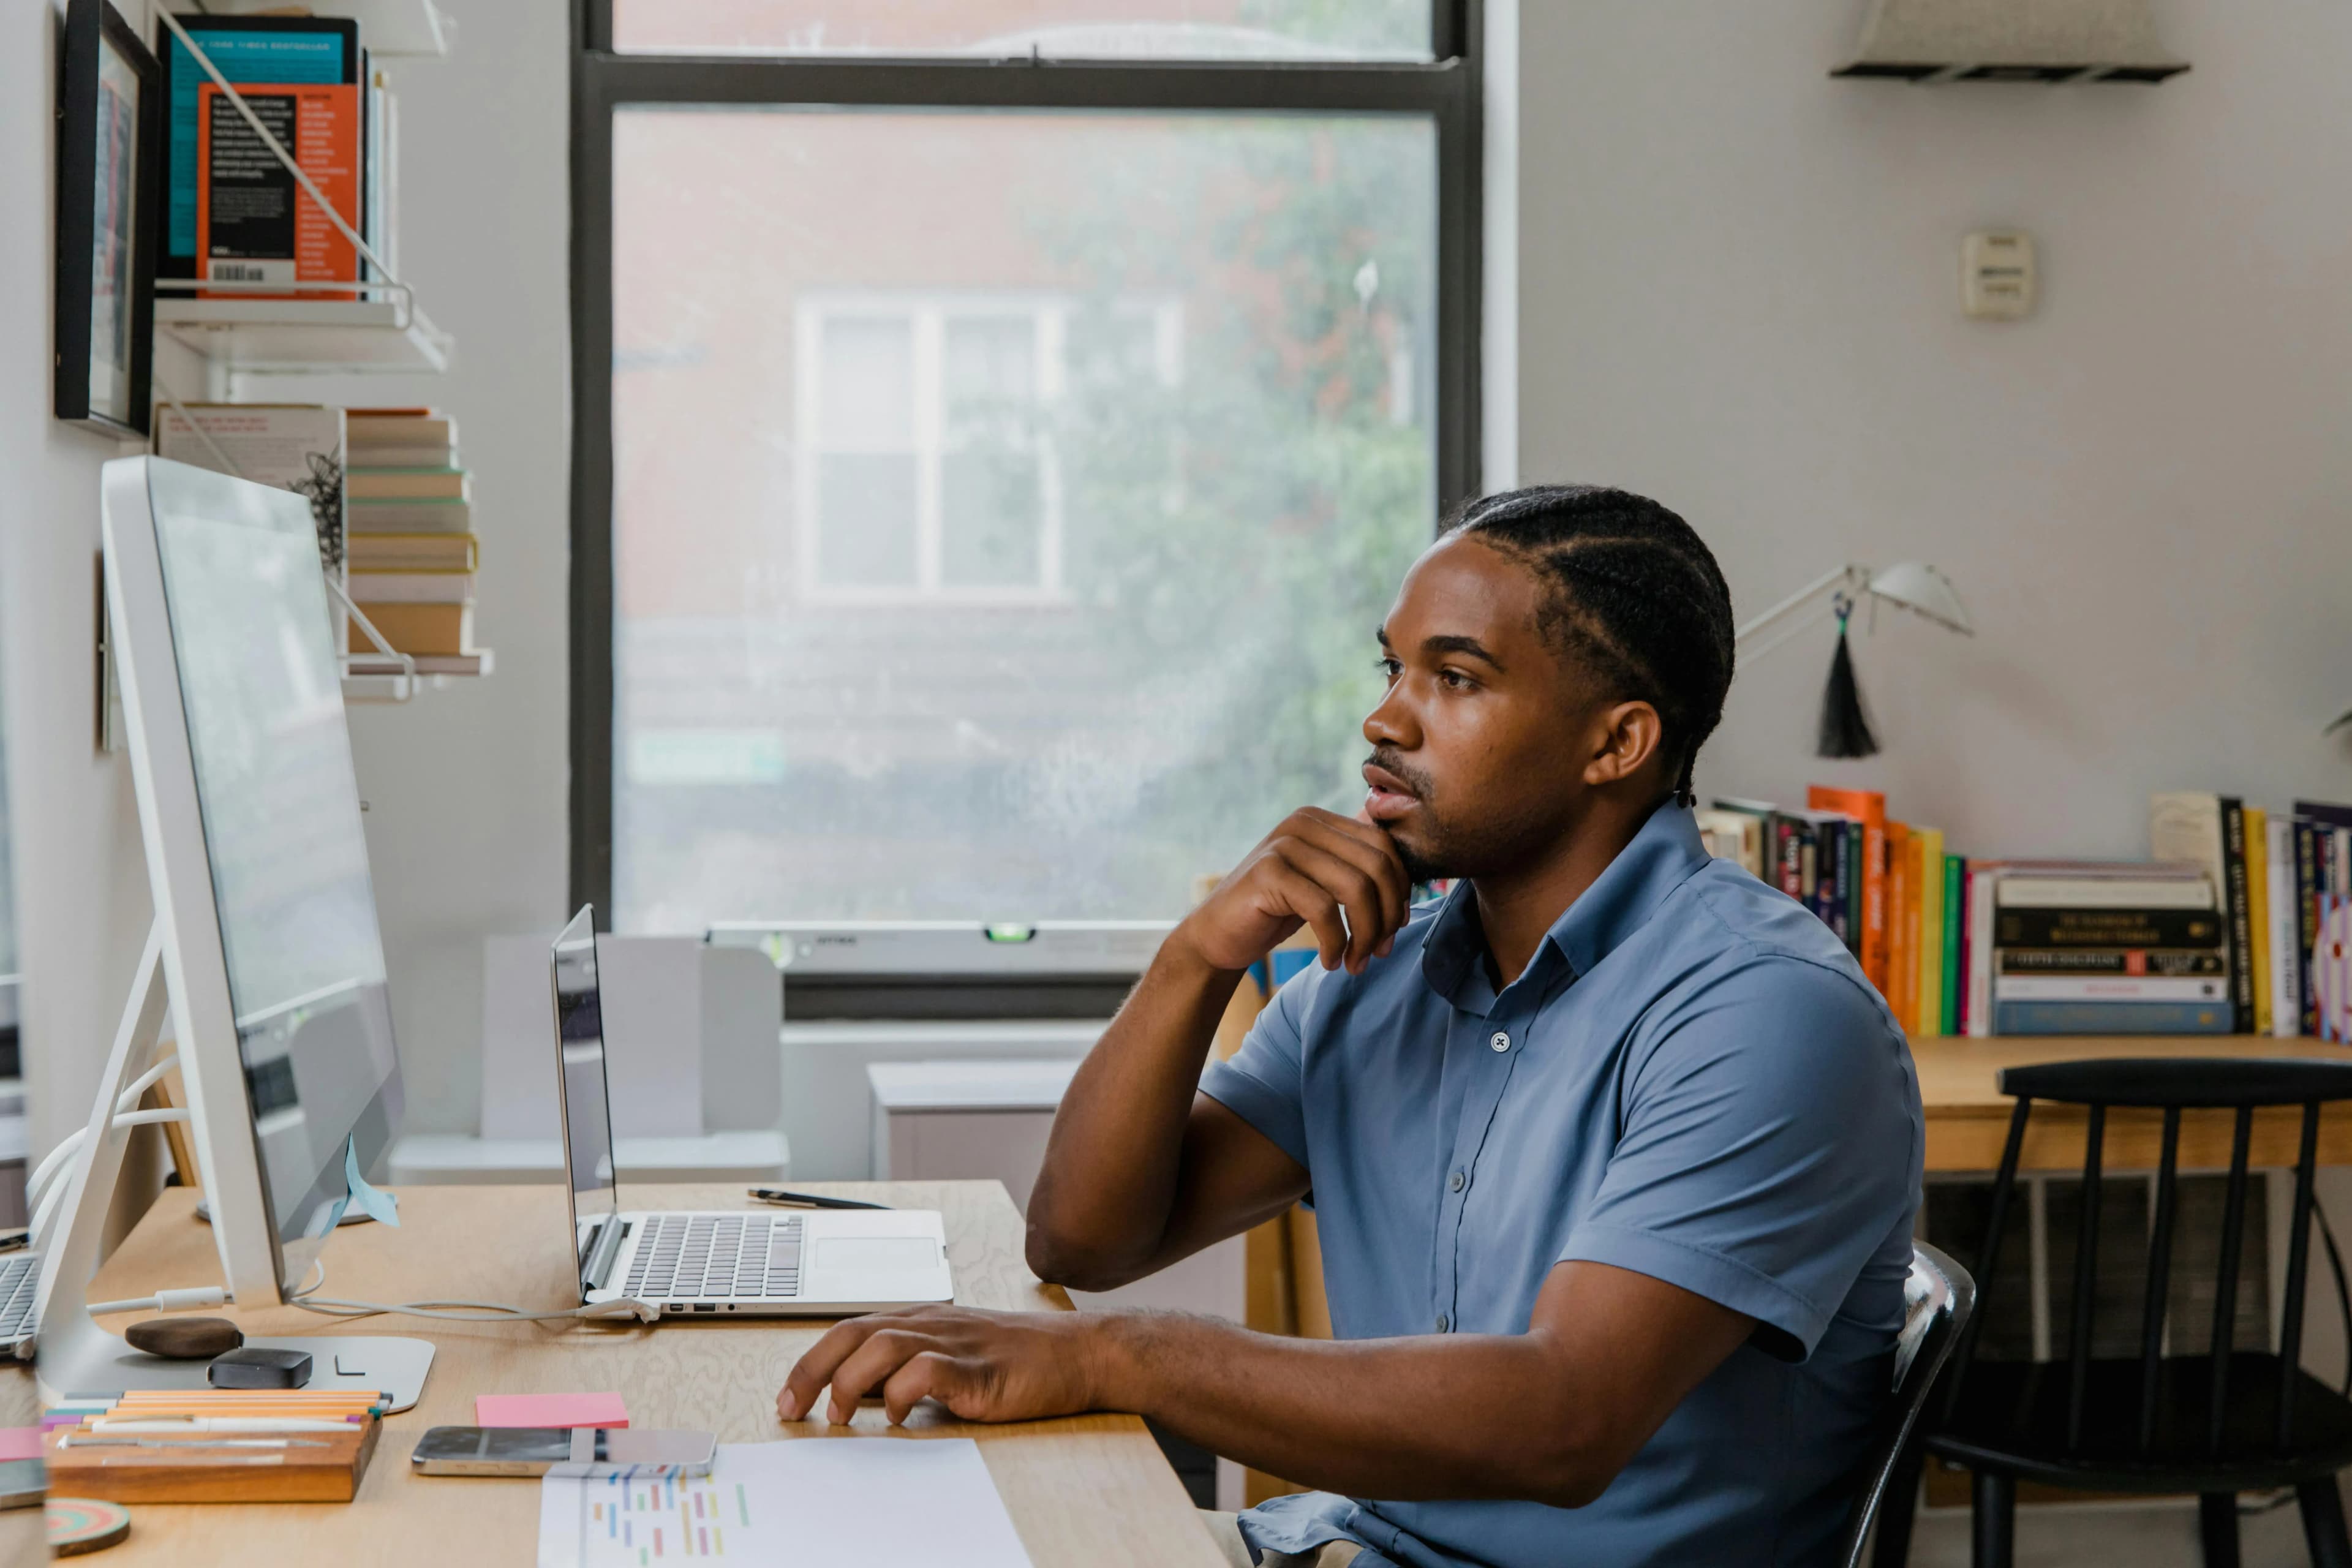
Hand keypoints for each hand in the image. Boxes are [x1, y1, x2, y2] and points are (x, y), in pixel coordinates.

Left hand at [776, 1305, 1107, 1426]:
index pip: (850, 1328)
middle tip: (791, 1409)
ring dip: (849, 1382)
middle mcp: (932, 1324)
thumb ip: (910, 1369)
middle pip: (854, 1332)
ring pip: (882, 1344)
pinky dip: (901, 1392)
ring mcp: (956, 1344)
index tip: (786, 1397)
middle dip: (813, 1370)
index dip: (811, 1361)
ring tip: (839, 1417)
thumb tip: (858, 1397)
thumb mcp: (954, 1356)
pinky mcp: (979, 1370)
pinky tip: (898, 1415)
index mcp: (922, 1320)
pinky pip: (927, 1370)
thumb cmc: (1018, 1359)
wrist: (1078, 1354)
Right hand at [1175, 807, 1410, 975]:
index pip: (1384, 846)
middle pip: (1376, 866)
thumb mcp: (1322, 885)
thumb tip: (1410, 885)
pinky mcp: (1268, 873)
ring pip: (1356, 888)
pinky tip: (1330, 961)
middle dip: (1387, 917)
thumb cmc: (1276, 912)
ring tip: (1356, 963)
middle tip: (1379, 953)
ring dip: (1365, 935)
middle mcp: (1303, 823)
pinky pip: (1323, 910)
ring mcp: (1284, 845)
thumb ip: (1355, 872)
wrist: (1217, 935)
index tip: (1394, 930)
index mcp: (1321, 820)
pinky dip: (1335, 943)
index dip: (1399, 891)